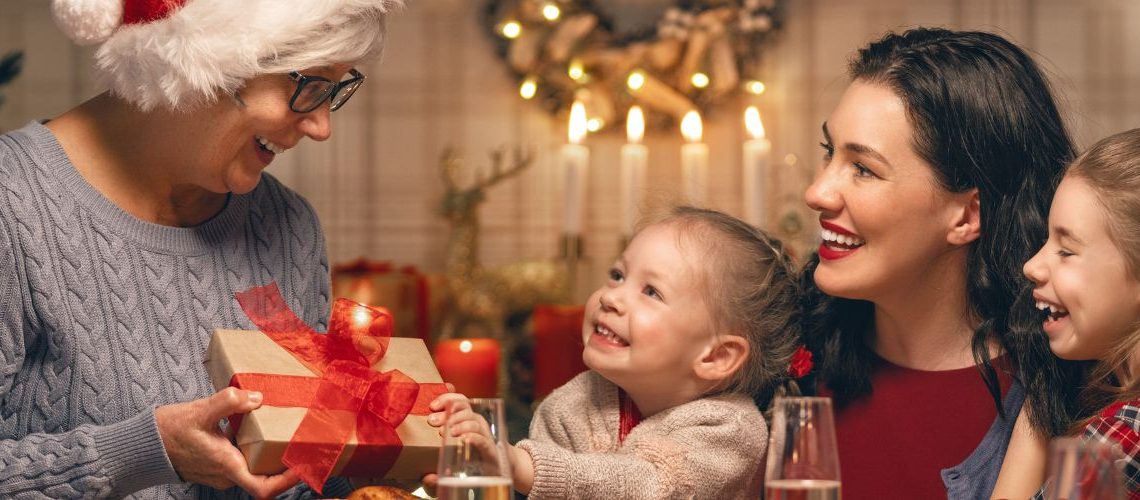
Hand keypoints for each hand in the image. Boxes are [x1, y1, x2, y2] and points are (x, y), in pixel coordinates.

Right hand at [155, 388, 299, 497]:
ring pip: (252, 466)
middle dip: (283, 461)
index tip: (304, 466)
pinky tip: (256, 426)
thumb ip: (229, 402)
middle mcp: (226, 474)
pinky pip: (240, 459)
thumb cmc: (167, 432)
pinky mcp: (215, 463)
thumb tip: (256, 398)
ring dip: (267, 451)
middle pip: (263, 476)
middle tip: (302, 442)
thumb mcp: (199, 412)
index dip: (287, 481)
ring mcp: (220, 471)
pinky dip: (252, 446)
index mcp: (227, 466)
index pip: (263, 488)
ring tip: (285, 430)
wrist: (141, 445)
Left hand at [422, 392, 501, 489]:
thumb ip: (439, 467)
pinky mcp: (490, 450)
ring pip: (474, 421)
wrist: (498, 470)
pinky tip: (465, 439)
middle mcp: (476, 424)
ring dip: (461, 423)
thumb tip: (426, 479)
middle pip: (465, 409)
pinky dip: (474, 437)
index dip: (447, 399)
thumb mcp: (452, 459)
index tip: (432, 406)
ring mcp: (484, 436)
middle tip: (433, 421)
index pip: (459, 401)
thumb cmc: (472, 460)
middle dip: (448, 412)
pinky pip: (483, 440)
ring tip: (449, 432)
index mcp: (467, 420)